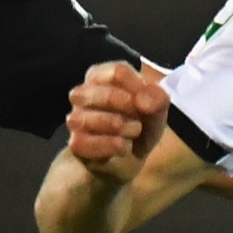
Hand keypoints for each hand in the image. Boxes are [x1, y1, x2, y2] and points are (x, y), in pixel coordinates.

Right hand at [65, 59, 170, 184]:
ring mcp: (77, 119)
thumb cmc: (138, 125)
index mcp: (102, 77)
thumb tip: (142, 101)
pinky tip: (122, 146)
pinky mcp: (75, 143)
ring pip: (84, 118)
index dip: (138, 88)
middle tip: (139, 117)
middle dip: (124, 105)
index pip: (117, 72)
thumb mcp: (156, 111)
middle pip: (98, 92)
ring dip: (115, 125)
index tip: (148, 103)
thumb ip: (157, 99)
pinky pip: (82, 142)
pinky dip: (107, 145)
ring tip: (133, 132)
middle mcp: (83, 94)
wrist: (128, 160)